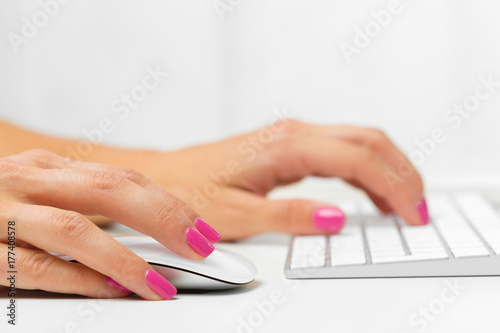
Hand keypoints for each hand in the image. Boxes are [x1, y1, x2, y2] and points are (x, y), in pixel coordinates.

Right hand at [0, 149, 219, 298]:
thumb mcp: (40, 193)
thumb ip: (84, 204)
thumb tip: (145, 230)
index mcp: (51, 168)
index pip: (124, 179)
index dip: (168, 203)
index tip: (200, 228)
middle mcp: (30, 180)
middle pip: (112, 191)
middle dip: (163, 220)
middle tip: (201, 247)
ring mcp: (2, 211)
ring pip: (76, 229)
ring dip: (125, 260)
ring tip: (161, 284)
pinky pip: (33, 267)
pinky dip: (76, 280)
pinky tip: (106, 291)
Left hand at [147, 119, 426, 239]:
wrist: (165, 179)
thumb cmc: (190, 194)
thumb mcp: (236, 216)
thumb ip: (288, 217)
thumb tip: (335, 219)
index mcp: (286, 147)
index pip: (358, 159)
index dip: (393, 185)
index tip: (412, 213)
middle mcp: (293, 134)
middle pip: (368, 141)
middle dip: (402, 172)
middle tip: (419, 208)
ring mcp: (293, 137)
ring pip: (358, 143)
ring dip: (388, 169)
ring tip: (404, 204)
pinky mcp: (289, 147)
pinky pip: (341, 152)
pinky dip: (366, 171)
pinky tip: (372, 193)